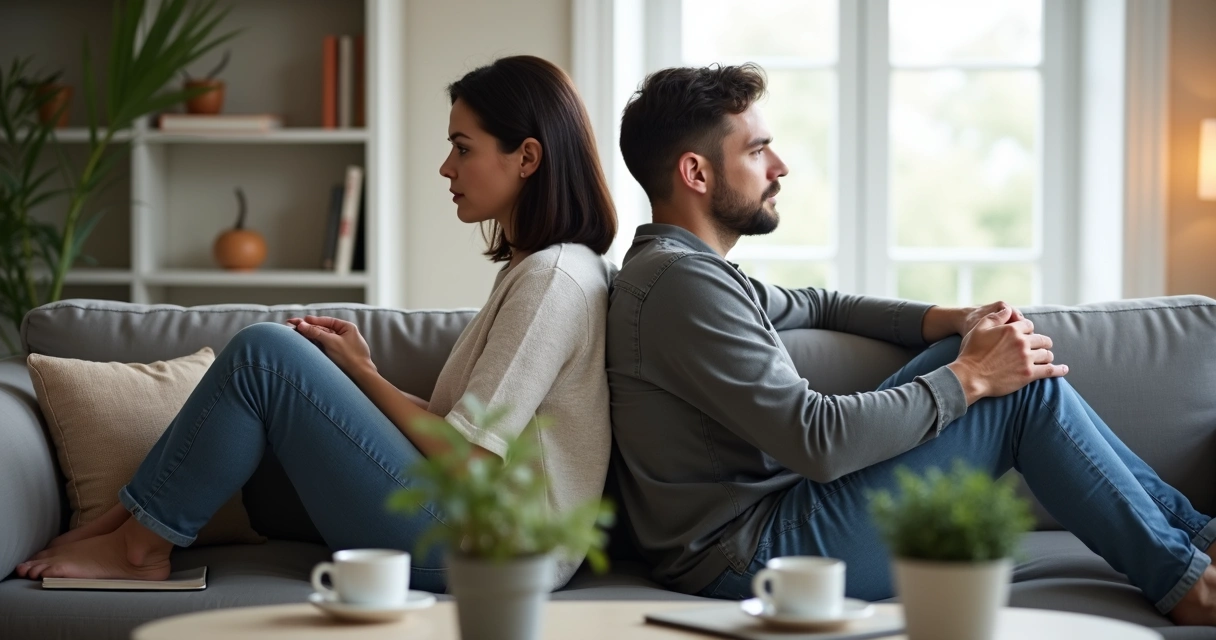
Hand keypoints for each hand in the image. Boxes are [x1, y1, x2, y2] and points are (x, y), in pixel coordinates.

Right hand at [285, 315, 374, 375]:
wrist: (360, 376)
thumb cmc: (350, 358)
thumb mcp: (331, 342)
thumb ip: (316, 332)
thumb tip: (301, 325)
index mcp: (347, 328)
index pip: (327, 321)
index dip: (312, 321)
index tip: (300, 321)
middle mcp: (344, 335)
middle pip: (323, 329)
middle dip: (308, 328)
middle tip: (292, 326)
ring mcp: (341, 345)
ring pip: (322, 338)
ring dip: (310, 336)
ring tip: (296, 333)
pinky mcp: (337, 354)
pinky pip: (324, 347)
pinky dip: (314, 344)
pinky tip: (305, 343)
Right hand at [947, 306, 1066, 403]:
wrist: (970, 376)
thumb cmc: (972, 352)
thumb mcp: (979, 328)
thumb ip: (996, 317)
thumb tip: (1009, 310)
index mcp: (1012, 329)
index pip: (1029, 325)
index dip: (1028, 330)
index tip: (1025, 335)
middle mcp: (1022, 342)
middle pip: (1042, 339)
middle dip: (1042, 342)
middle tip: (1040, 346)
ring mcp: (1027, 359)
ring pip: (1046, 354)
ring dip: (1047, 355)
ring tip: (1046, 358)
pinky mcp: (1029, 375)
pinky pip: (1050, 371)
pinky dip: (1058, 369)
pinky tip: (1064, 369)